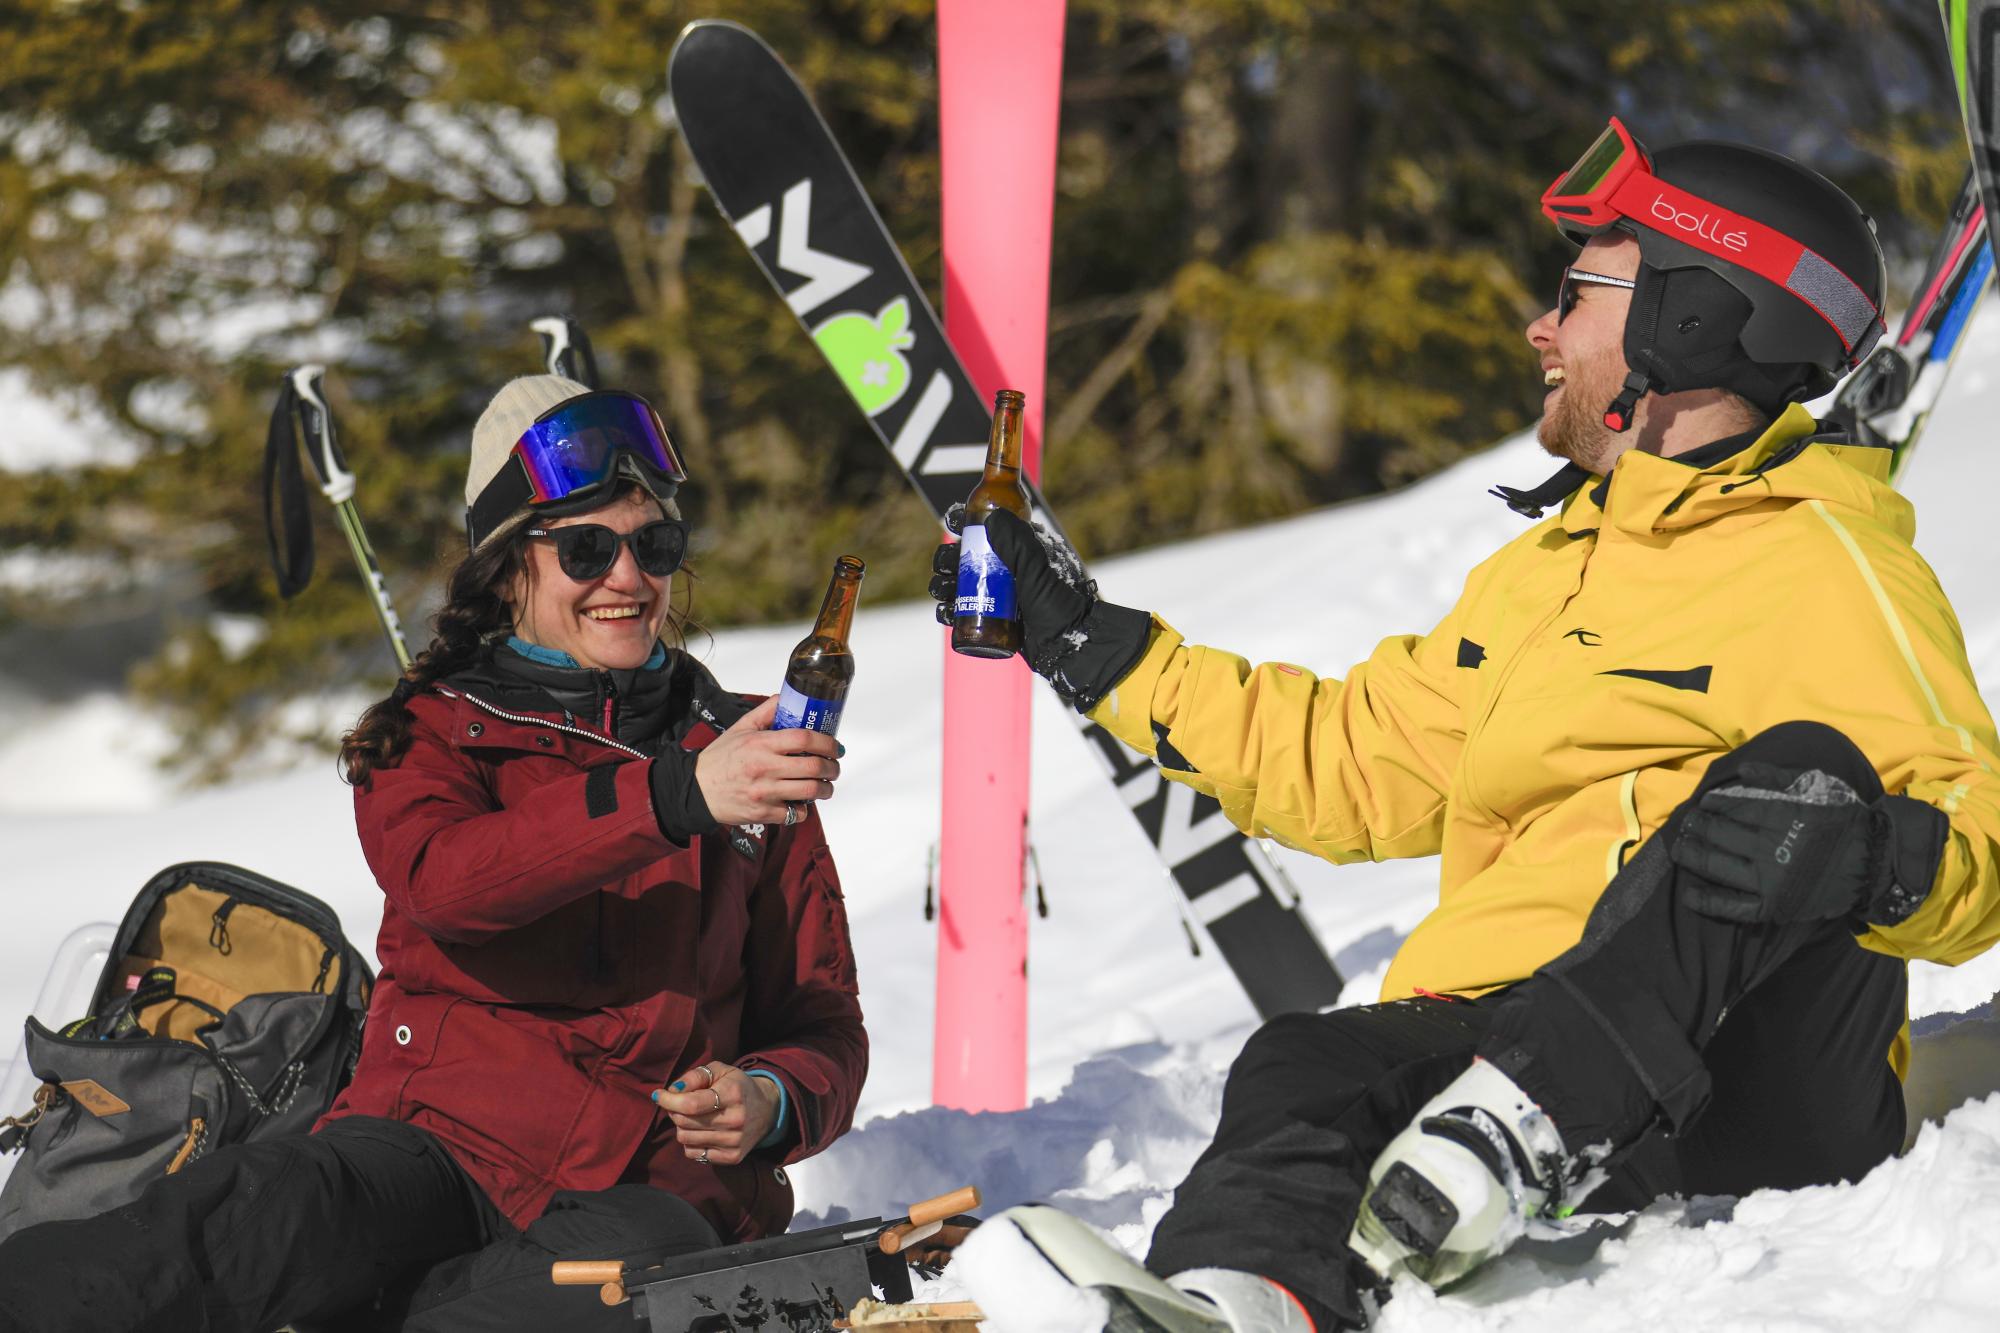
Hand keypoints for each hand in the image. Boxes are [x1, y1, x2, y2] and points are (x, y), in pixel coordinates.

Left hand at [653, 1061, 778, 1165]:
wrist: (767, 1109)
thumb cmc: (737, 1086)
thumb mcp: (720, 1071)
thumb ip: (694, 1076)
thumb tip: (671, 1091)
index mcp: (733, 1094)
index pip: (691, 1104)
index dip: (669, 1100)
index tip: (659, 1095)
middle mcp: (736, 1120)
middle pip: (685, 1122)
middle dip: (674, 1111)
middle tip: (679, 1103)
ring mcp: (735, 1142)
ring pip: (686, 1139)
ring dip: (681, 1126)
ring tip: (693, 1117)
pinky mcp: (732, 1157)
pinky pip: (694, 1154)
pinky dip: (691, 1142)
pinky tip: (701, 1131)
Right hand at [695, 696, 839, 826]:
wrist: (696, 790)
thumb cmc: (719, 759)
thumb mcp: (739, 729)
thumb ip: (765, 712)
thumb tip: (787, 699)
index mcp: (760, 744)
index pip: (804, 738)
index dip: (826, 742)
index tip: (834, 746)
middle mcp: (764, 767)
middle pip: (813, 767)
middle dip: (832, 768)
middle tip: (833, 767)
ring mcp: (764, 792)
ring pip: (810, 791)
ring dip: (825, 789)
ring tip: (824, 786)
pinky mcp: (762, 813)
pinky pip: (795, 814)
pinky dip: (803, 809)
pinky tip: (800, 802)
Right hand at [928, 507, 1090, 655]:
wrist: (1068, 645)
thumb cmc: (1058, 605)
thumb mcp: (1038, 571)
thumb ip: (1018, 544)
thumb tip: (991, 516)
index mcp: (1018, 549)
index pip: (985, 529)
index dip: (963, 523)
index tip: (952, 523)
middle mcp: (1005, 569)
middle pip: (964, 558)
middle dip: (947, 560)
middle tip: (945, 568)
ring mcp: (996, 594)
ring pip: (959, 584)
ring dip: (943, 585)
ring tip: (943, 591)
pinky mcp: (990, 618)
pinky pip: (962, 611)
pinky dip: (948, 611)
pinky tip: (946, 612)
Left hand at [1670, 761, 1944, 926]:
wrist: (1875, 864)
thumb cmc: (1844, 820)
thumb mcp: (1817, 787)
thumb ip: (1777, 777)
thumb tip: (1739, 770)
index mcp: (1782, 818)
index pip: (1735, 808)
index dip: (1714, 805)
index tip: (1703, 803)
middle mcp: (1771, 849)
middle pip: (1720, 835)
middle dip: (1698, 827)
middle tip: (1686, 823)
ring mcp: (1769, 881)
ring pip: (1718, 867)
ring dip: (1692, 856)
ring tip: (1679, 847)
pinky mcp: (1772, 907)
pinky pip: (1733, 906)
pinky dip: (1708, 901)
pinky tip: (1689, 893)